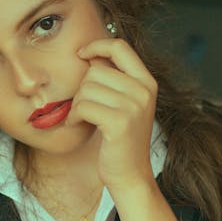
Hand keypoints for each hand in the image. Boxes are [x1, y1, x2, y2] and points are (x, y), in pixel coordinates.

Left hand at [70, 37, 157, 193]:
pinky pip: (83, 106)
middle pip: (96, 71)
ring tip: (82, 119)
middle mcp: (143, 91)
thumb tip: (89, 54)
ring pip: (87, 88)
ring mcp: (133, 106)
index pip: (120, 47)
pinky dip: (74, 116)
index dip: (97, 45)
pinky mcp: (119, 122)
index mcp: (147, 82)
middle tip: (85, 108)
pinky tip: (77, 125)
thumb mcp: (125, 104)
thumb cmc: (121, 140)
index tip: (81, 54)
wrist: (130, 175)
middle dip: (82, 89)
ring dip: (77, 104)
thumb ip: (113, 79)